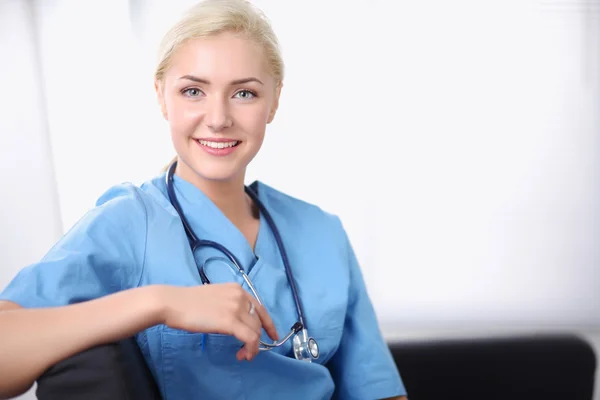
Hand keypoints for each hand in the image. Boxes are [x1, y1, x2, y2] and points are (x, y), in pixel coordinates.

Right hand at [156, 283, 278, 360]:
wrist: (173, 303)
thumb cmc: (187, 302)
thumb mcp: (215, 297)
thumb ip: (228, 304)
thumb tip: (236, 320)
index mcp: (236, 289)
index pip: (260, 307)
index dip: (268, 323)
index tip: (272, 335)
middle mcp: (240, 296)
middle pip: (258, 321)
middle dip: (257, 338)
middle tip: (247, 351)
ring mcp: (236, 308)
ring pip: (255, 331)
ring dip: (252, 347)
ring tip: (242, 355)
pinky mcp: (230, 321)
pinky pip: (250, 338)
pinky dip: (251, 349)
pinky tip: (243, 355)